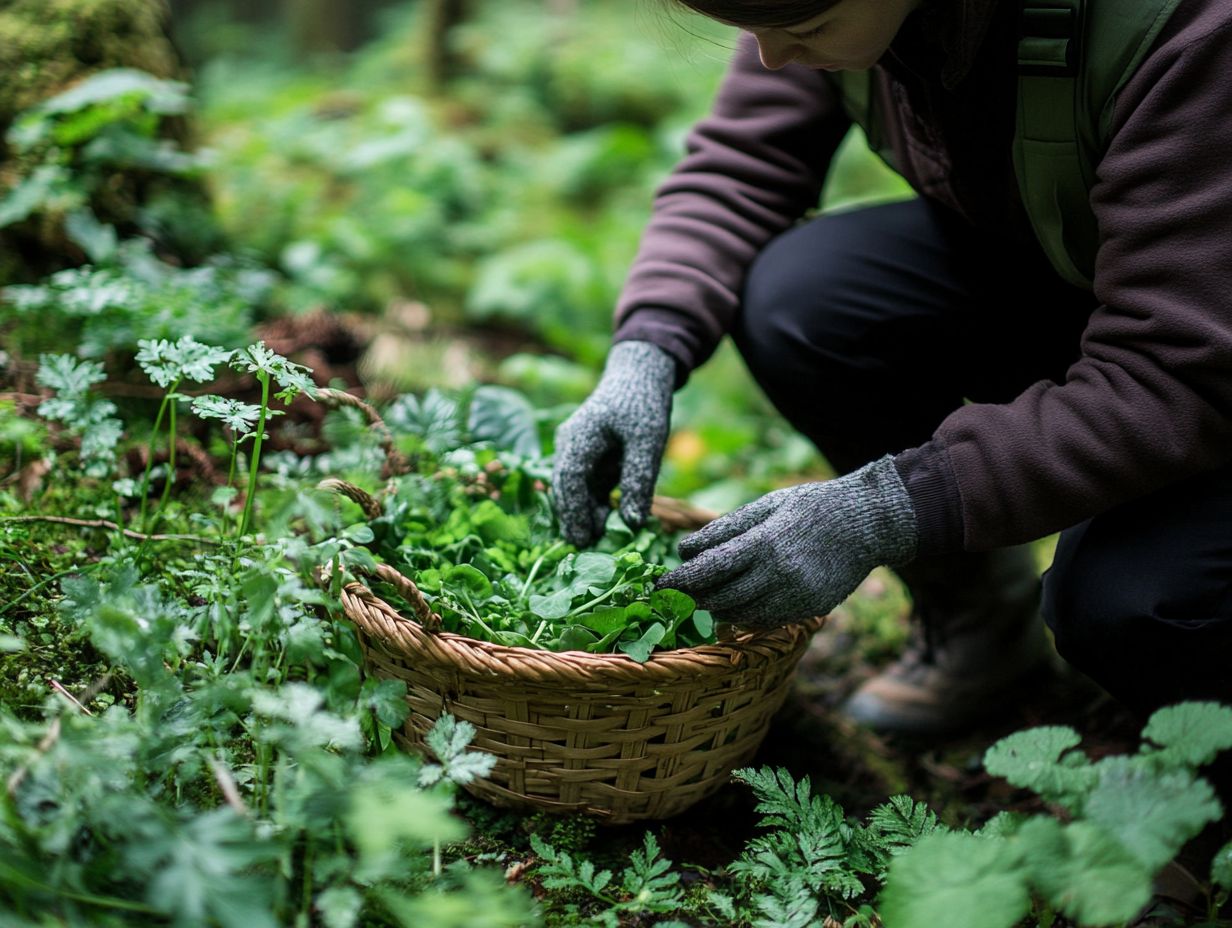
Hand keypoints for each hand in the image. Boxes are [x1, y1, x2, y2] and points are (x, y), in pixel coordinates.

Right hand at [552, 341, 675, 545]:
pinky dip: (591, 502)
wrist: (639, 375)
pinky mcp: (585, 455)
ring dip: (583, 512)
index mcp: (579, 437)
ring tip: (597, 539)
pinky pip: (584, 483)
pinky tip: (603, 520)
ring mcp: (574, 449)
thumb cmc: (644, 404)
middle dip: (573, 518)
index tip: (581, 539)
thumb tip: (632, 523)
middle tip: (586, 548)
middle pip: (564, 487)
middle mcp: (569, 444)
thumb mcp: (648, 442)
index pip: (569, 480)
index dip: (573, 512)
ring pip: (572, 488)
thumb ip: (638, 480)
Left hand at [656, 456, 917, 626]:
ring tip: (701, 601)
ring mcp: (795, 597)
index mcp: (763, 543)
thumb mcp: (766, 506)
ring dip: (715, 610)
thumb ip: (724, 529)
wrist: (867, 523)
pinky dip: (743, 618)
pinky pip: (765, 622)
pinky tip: (733, 608)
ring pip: (741, 616)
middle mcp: (778, 575)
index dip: (679, 581)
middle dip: (692, 600)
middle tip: (672, 598)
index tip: (657, 586)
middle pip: (720, 598)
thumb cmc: (810, 506)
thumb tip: (684, 550)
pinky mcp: (808, 610)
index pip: (709, 570)